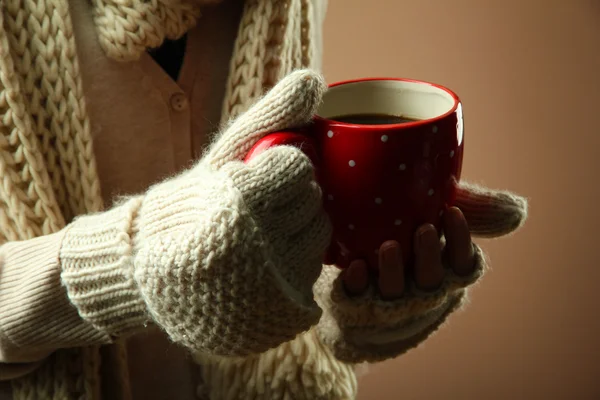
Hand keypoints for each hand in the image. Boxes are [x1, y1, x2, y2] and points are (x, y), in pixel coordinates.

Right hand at [61, 70, 330, 356]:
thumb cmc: (188, 204)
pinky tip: (264, 267)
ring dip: (297, 234)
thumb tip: (315, 79)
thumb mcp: (226, 155)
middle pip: (314, 207)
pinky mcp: (277, 320)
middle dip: (291, 200)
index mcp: (242, 202)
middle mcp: (261, 250)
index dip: (280, 170)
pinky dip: (294, 271)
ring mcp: (270, 291)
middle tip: (260, 207)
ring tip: (261, 237)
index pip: (299, 171)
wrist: (146, 270)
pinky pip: (311, 283)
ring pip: (317, 244)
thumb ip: (272, 116)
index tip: (258, 177)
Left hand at [314, 181, 526, 362]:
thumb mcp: (436, 226)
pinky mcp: (357, 304)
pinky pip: (358, 297)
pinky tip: (356, 266)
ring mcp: (389, 301)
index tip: (452, 212)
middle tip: (423, 228)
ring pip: (396, 291)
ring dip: (394, 270)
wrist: (361, 287)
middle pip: (431, 279)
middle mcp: (421, 291)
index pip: (461, 263)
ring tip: (389, 246)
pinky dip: (358, 282)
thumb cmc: (410, 249)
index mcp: (444, 273)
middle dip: (429, 256)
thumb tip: (516, 210)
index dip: (459, 241)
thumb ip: (469, 212)